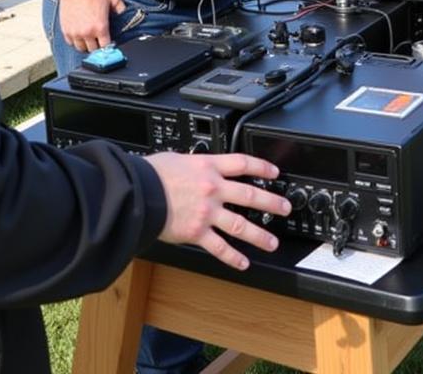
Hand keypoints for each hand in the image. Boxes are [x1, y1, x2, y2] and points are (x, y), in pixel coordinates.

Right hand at [59, 0, 125, 51]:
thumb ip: (120, 8)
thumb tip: (124, 15)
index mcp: (100, 27)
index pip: (106, 47)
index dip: (108, 45)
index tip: (108, 42)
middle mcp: (88, 33)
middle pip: (93, 49)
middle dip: (97, 46)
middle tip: (98, 39)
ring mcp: (75, 33)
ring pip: (81, 49)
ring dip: (86, 45)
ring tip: (88, 38)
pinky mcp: (66, 30)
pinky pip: (71, 43)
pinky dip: (75, 41)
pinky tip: (79, 35)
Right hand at [145, 152, 290, 269]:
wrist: (137, 191)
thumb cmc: (151, 173)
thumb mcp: (177, 158)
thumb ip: (193, 165)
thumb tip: (196, 167)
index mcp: (208, 166)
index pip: (242, 163)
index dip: (261, 167)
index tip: (274, 172)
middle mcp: (212, 188)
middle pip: (249, 195)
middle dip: (271, 203)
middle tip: (284, 208)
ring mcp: (206, 212)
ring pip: (240, 225)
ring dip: (259, 235)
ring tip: (271, 242)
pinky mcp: (196, 232)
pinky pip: (219, 247)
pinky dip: (232, 257)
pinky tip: (243, 263)